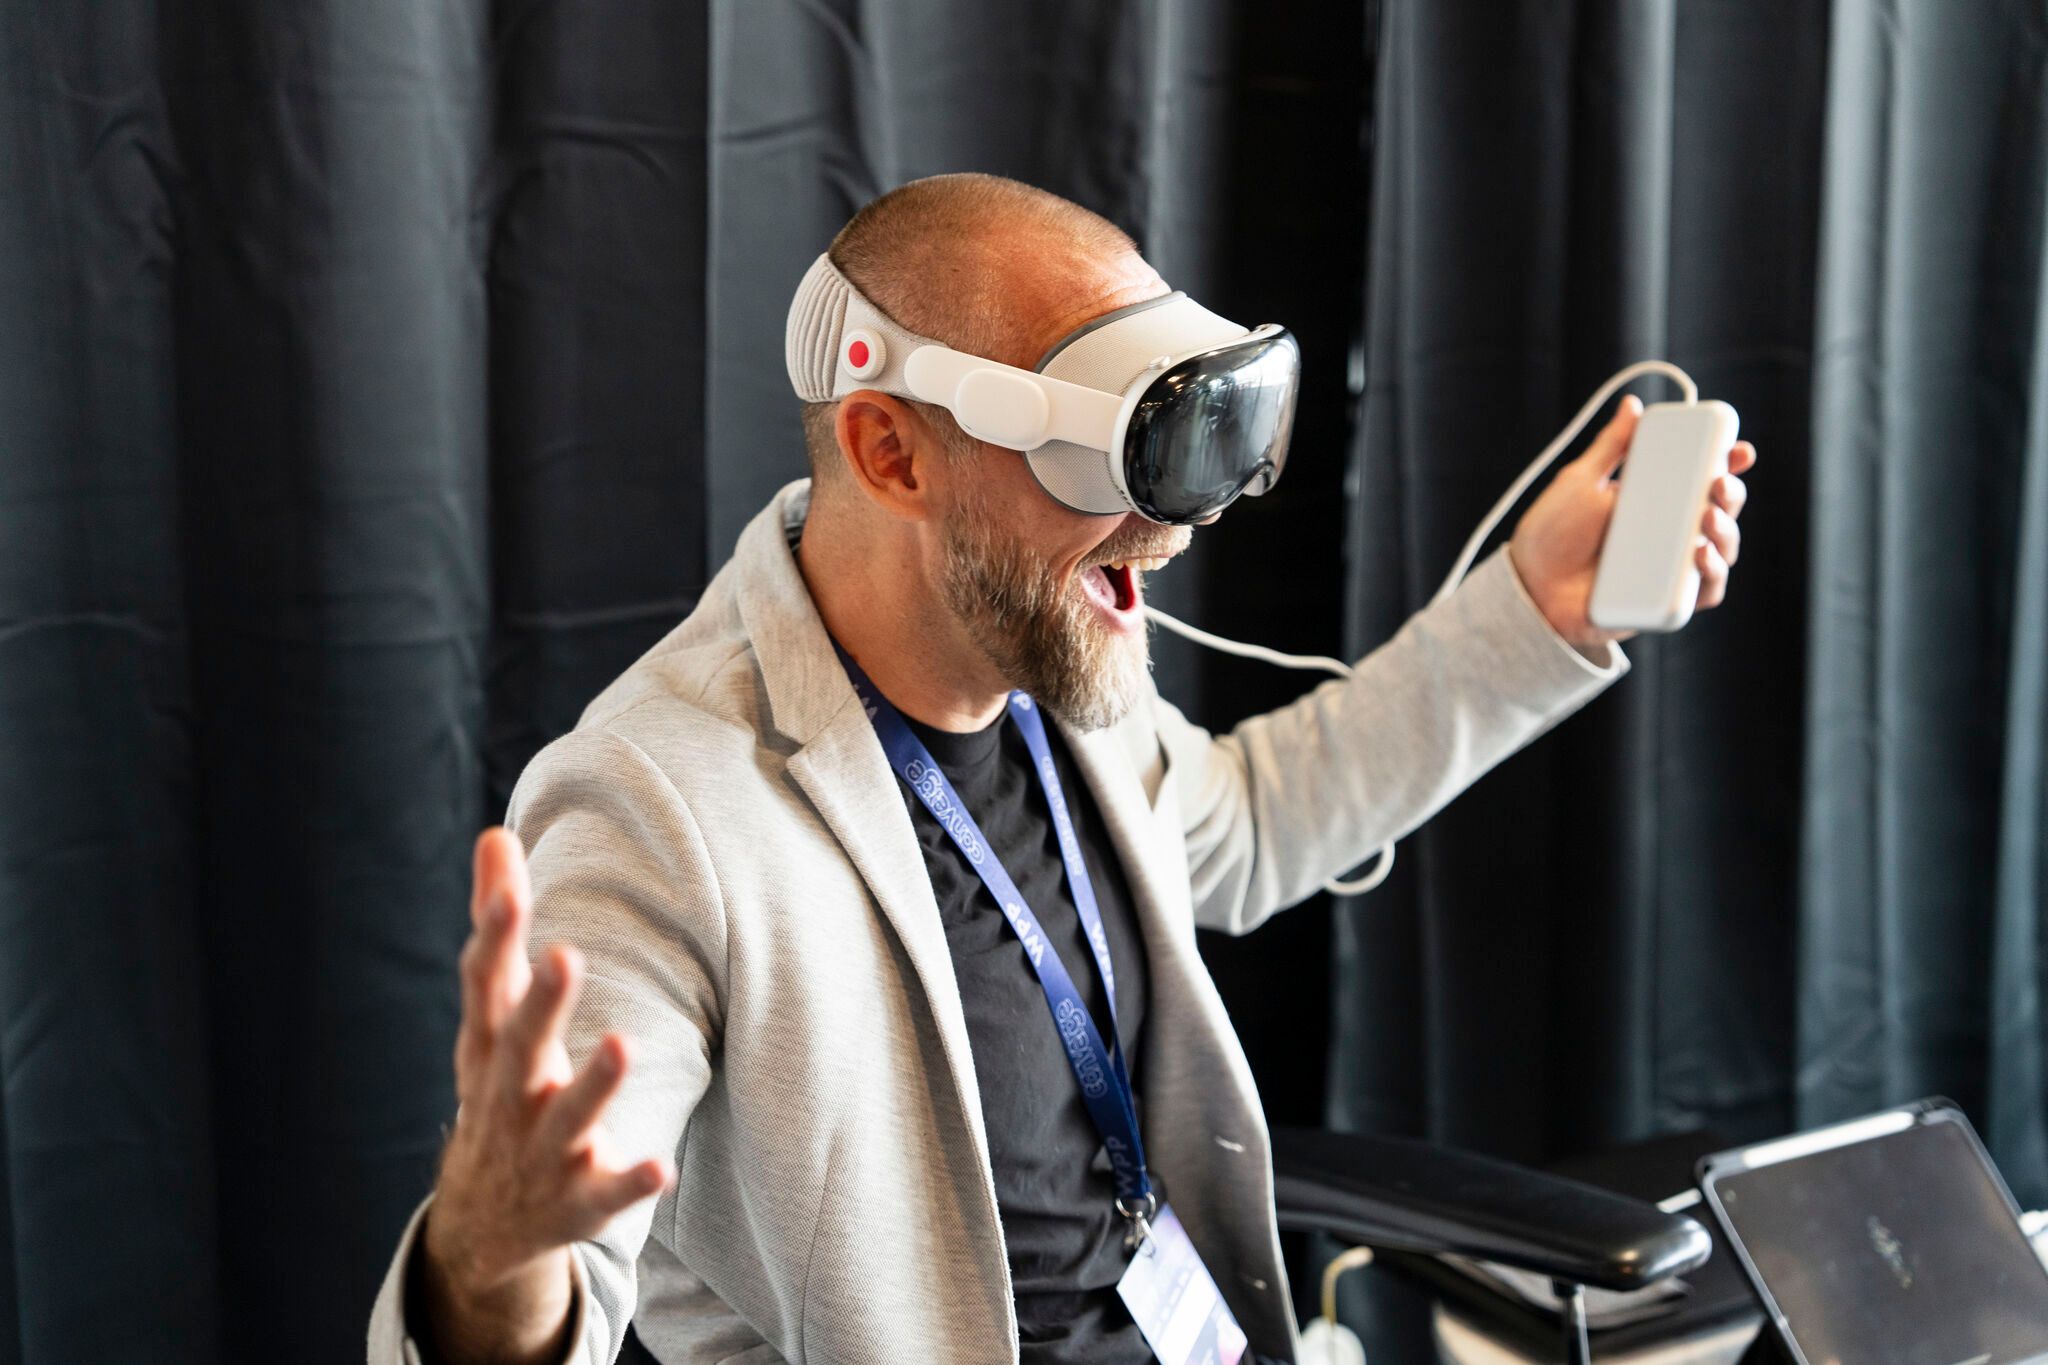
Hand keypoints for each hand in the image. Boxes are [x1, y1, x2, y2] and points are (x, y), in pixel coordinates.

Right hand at [413, 828, 672, 1364]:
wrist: (481, 1223)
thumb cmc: (499, 1084)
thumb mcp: (490, 1013)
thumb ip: (498, 925)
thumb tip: (495, 835)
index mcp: (488, 1047)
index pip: (485, 986)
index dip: (495, 939)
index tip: (508, 890)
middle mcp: (510, 1096)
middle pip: (522, 1047)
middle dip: (541, 1003)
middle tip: (564, 955)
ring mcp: (544, 1151)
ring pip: (567, 1118)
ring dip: (592, 1085)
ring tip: (622, 1044)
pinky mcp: (578, 1199)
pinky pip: (607, 1192)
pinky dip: (630, 1182)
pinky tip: (661, 1167)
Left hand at [1509, 394, 1755, 649]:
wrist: (1529, 585)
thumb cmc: (1552, 534)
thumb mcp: (1581, 482)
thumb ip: (1611, 446)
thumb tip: (1632, 405)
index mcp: (1656, 501)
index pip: (1703, 480)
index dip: (1727, 465)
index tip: (1738, 451)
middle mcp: (1669, 534)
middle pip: (1720, 511)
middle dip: (1731, 494)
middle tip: (1718, 484)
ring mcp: (1670, 568)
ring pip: (1722, 550)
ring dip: (1726, 531)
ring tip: (1707, 517)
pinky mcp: (1665, 601)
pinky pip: (1705, 592)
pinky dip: (1713, 574)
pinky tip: (1700, 555)